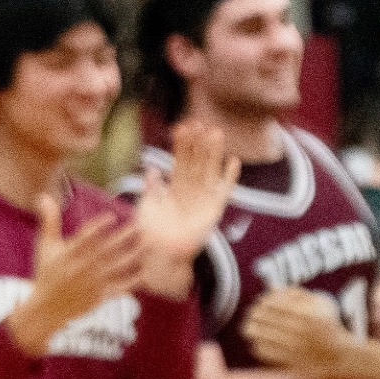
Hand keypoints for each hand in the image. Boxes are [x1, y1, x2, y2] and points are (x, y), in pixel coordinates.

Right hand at [6, 195, 144, 355]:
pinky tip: (145, 269)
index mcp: (68, 255)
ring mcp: (92, 283)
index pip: (84, 238)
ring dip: (133, 255)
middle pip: (105, 250)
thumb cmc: (47, 273)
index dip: (98, 226)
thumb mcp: (45, 247)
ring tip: (147, 244)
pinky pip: (120, 287)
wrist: (46, 309)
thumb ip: (49, 221)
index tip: (111, 216)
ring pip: (117, 267)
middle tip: (140, 225)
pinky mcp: (100, 296)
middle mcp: (81, 268)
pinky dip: (133, 279)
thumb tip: (44, 196)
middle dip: (123, 237)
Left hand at [132, 122, 239, 296]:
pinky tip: (233, 161)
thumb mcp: (146, 206)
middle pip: (196, 162)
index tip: (182, 126)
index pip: (179, 162)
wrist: (161, 255)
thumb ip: (151, 188)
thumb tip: (152, 168)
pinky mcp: (214, 210)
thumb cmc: (149, 234)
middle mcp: (190, 192)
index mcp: (174, 190)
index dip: (181, 145)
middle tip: (201, 123)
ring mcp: (203, 200)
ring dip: (213, 152)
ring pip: (209, 171)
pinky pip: (223, 190)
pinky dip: (229, 177)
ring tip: (216, 133)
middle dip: (198, 143)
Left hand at [242, 286, 356, 376]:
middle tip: (252, 314)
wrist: (340, 356)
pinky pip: (263, 351)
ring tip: (250, 327)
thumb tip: (272, 286)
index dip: (263, 302)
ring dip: (251, 329)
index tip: (260, 302)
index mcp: (306, 314)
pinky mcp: (287, 361)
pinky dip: (257, 345)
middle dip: (254, 314)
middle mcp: (299, 330)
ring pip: (260, 335)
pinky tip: (258, 341)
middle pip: (263, 318)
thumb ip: (298, 293)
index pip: (274, 303)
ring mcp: (292, 347)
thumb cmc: (328, 326)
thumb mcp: (321, 304)